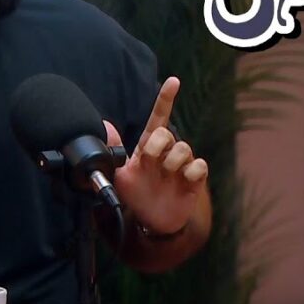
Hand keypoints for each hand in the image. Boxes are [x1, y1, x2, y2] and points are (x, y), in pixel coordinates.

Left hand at [111, 77, 208, 234]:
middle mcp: (167, 152)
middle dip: (156, 146)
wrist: (150, 222)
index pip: (158, 118)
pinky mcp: (194, 179)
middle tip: (148, 163)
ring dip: (171, 163)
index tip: (173, 81)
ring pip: (184, 149)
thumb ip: (113, 150)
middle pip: (167, 133)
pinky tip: (182, 182)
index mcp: (149, 146)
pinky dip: (190, 173)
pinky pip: (199, 166)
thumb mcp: (119, 173)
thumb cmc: (136, 194)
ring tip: (164, 177)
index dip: (165, 99)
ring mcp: (181, 165)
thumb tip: (105, 126)